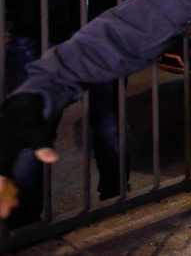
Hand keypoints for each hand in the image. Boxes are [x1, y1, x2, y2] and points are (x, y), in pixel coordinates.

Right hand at [0, 93, 59, 218]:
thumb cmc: (27, 122)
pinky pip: (2, 176)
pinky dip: (5, 187)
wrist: (19, 110)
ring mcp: (0, 157)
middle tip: (6, 212)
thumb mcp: (36, 131)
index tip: (2, 188)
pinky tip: (13, 197)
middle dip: (0, 195)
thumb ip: (43, 145)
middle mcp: (0, 153)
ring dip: (2, 195)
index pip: (0, 170)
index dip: (0, 182)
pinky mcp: (2, 161)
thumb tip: (53, 158)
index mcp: (3, 148)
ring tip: (9, 209)